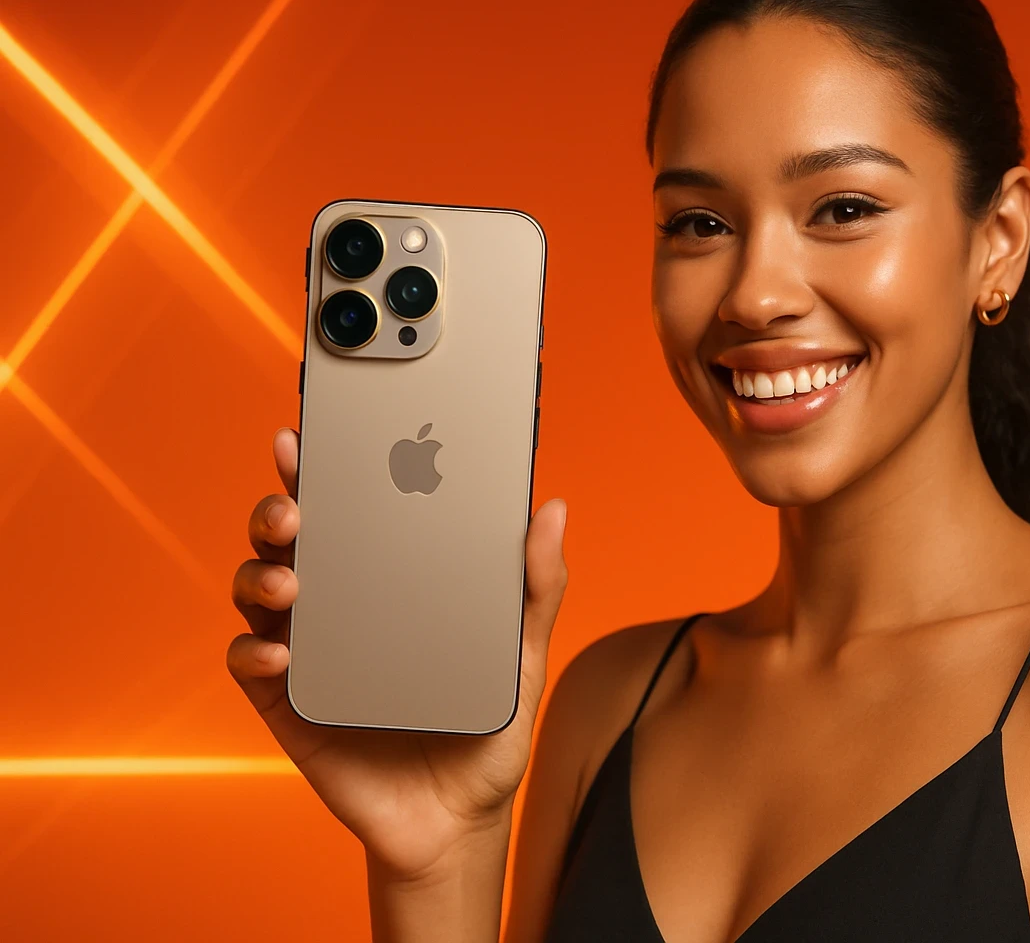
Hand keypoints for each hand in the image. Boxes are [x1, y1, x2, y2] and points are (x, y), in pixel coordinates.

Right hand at [227, 427, 567, 881]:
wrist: (460, 817)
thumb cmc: (487, 726)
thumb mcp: (522, 654)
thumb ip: (536, 587)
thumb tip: (552, 509)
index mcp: (392, 579)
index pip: (353, 510)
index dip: (324, 469)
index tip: (309, 436)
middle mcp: (344, 604)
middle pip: (292, 539)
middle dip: (280, 510)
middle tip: (297, 510)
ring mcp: (311, 651)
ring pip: (260, 589)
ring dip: (262, 573)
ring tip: (291, 581)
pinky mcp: (287, 703)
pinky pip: (252, 663)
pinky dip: (255, 648)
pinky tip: (281, 649)